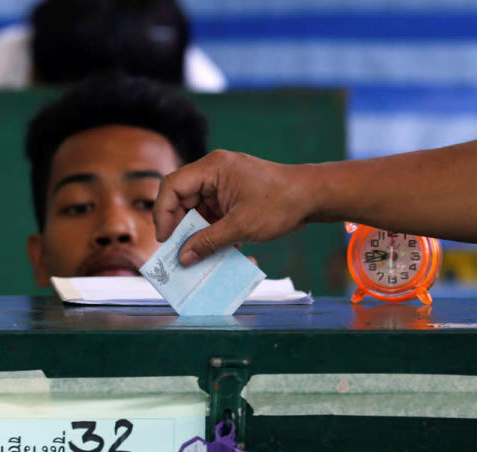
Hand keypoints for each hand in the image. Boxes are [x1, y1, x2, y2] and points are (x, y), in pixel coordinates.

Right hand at [153, 150, 318, 265]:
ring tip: (198, 256)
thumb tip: (183, 258)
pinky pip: (213, 215)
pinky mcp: (233, 197)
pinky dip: (213, 233)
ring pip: (197, 210)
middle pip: (182, 199)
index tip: (165, 238)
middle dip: (180, 227)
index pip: (172, 186)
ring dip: (198, 234)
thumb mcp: (240, 227)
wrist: (313, 196)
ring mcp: (224, 185)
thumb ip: (208, 242)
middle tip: (178, 252)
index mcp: (212, 168)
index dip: (163, 213)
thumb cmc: (280, 203)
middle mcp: (214, 172)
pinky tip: (218, 251)